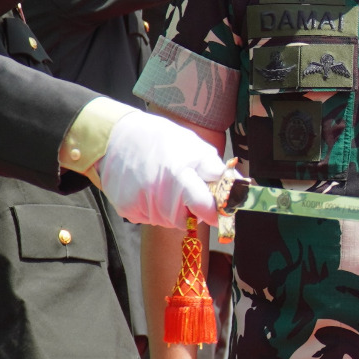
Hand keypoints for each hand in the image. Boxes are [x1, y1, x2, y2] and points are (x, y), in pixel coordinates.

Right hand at [96, 107, 228, 227]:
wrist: (117, 137)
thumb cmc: (161, 140)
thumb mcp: (194, 147)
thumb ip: (216, 170)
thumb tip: (241, 187)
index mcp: (180, 175)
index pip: (204, 208)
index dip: (214, 213)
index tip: (218, 212)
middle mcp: (159, 192)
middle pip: (184, 220)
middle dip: (189, 210)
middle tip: (184, 190)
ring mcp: (140, 202)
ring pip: (166, 221)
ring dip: (170, 210)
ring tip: (163, 185)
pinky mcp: (126, 208)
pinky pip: (147, 218)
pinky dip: (151, 209)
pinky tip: (147, 189)